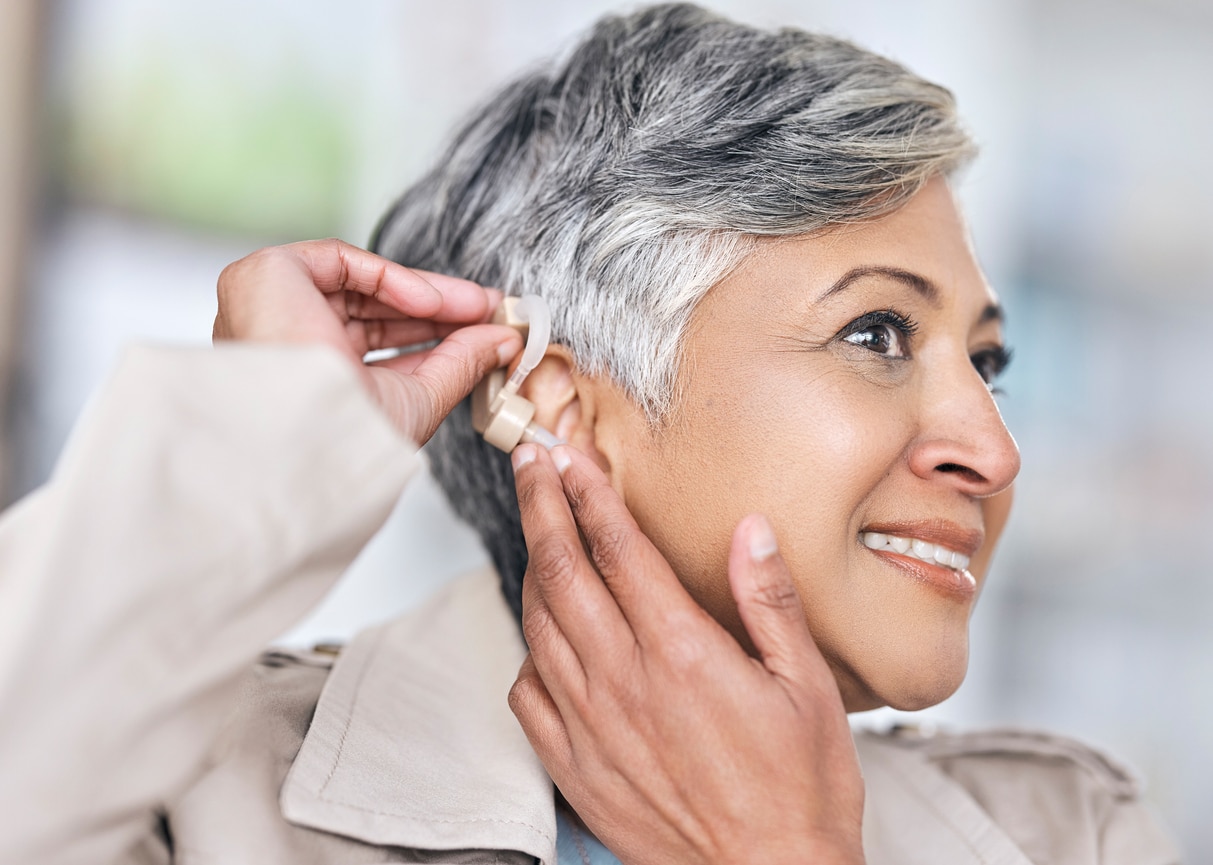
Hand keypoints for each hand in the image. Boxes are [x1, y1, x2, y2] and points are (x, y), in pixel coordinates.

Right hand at [212, 239, 521, 443]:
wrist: (310, 431)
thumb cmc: (351, 435)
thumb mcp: (421, 398)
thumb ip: (462, 362)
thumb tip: (504, 340)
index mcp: (316, 379)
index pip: (381, 346)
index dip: (434, 333)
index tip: (486, 329)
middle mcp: (289, 343)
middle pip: (374, 312)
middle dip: (437, 310)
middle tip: (488, 309)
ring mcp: (272, 309)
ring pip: (362, 285)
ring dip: (427, 294)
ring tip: (477, 305)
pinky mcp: (264, 275)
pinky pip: (341, 262)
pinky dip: (391, 277)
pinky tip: (431, 302)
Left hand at [508, 444, 865, 864]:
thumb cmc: (797, 793)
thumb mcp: (807, 687)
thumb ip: (771, 602)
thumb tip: (750, 532)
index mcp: (682, 652)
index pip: (617, 548)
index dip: (587, 491)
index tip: (569, 455)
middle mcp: (624, 681)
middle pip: (562, 570)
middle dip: (541, 505)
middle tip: (532, 465)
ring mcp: (591, 725)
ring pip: (538, 624)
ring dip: (531, 565)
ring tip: (536, 528)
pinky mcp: (575, 766)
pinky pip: (528, 693)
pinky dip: (528, 650)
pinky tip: (542, 635)